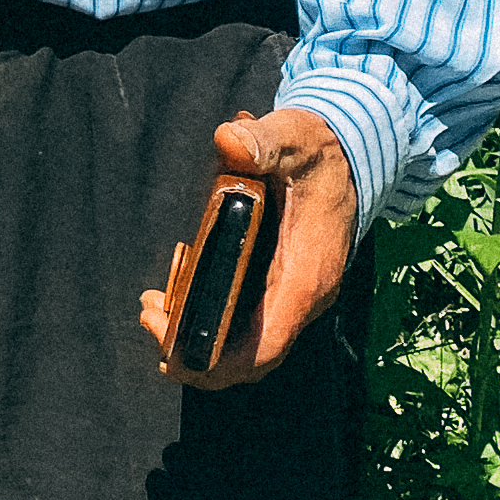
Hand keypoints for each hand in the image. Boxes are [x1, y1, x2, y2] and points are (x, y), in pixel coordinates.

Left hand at [139, 106, 358, 389]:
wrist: (350, 154)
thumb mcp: (293, 137)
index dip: (216, 362)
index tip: (169, 349)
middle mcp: (304, 297)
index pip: (265, 348)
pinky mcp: (283, 286)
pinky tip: (179, 292)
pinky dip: (211, 318)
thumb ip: (262, 141)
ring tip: (153, 306)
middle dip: (195, 353)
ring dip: (198, 336)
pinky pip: (247, 322)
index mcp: (306, 276)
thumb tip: (229, 140)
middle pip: (249, 358)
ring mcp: (295, 295)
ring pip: (246, 343)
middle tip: (148, 316)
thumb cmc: (319, 151)